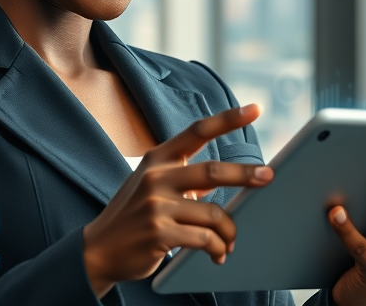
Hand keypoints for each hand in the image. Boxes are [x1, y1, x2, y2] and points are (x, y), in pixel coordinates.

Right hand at [82, 104, 273, 297]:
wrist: (98, 249)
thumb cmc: (133, 216)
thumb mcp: (152, 185)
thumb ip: (184, 176)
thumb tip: (227, 177)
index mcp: (157, 159)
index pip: (197, 131)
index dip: (228, 119)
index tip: (255, 109)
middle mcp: (156, 177)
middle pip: (213, 171)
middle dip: (246, 174)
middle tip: (267, 177)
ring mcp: (156, 205)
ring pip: (213, 213)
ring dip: (229, 231)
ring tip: (230, 242)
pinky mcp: (159, 233)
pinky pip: (204, 239)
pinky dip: (217, 249)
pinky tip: (217, 255)